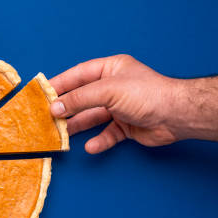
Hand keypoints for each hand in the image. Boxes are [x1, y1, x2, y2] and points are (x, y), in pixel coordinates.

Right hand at [49, 54, 180, 153]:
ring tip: (61, 135)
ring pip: (92, 117)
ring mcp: (119, 107)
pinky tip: (90, 147)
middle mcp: (114, 87)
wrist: (177, 115)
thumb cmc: (146, 94)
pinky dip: (99, 141)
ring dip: (78, 126)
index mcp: (110, 69)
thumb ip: (79, 98)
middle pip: (82, 98)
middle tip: (46, 117)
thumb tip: (54, 107)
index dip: (59, 84)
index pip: (78, 75)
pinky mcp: (126, 126)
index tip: (41, 94)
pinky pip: (107, 134)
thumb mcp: (107, 91)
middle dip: (66, 108)